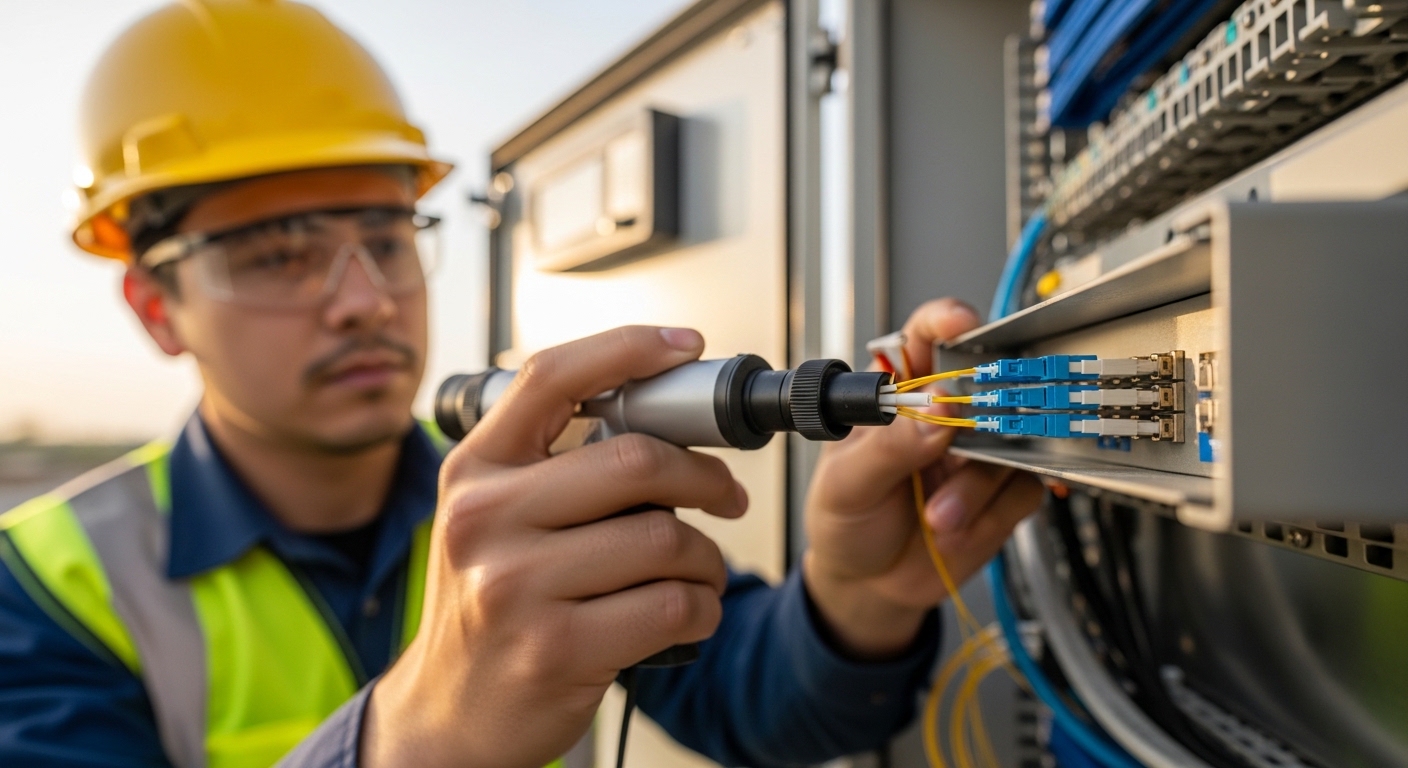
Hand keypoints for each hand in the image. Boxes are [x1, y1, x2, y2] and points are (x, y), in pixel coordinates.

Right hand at [361, 327, 747, 767]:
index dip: (628, 349)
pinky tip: (687, 614)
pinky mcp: (555, 647)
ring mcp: (514, 586)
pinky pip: (672, 605)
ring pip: (666, 538)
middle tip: (724, 495)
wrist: (447, 714)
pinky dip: (702, 608)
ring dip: (707, 558)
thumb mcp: (493, 521)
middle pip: (636, 460)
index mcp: (473, 470)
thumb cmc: (490, 607)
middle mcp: (484, 519)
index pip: (552, 379)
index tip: (685, 347)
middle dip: (705, 476)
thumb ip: (553, 468)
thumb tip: (664, 420)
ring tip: (696, 573)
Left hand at [802, 299, 1043, 657]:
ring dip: (975, 487)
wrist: (867, 587)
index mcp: (898, 396)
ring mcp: (977, 454)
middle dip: (987, 407)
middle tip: (965, 439)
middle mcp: (944, 417)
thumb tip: (937, 407)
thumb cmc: (845, 523)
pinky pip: (1023, 488)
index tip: (962, 325)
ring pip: (1009, 443)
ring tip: (937, 518)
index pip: (925, 339)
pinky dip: (991, 513)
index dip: (947, 321)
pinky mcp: (1003, 494)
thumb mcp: (846, 485)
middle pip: (989, 381)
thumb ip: (888, 447)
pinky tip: (956, 529)